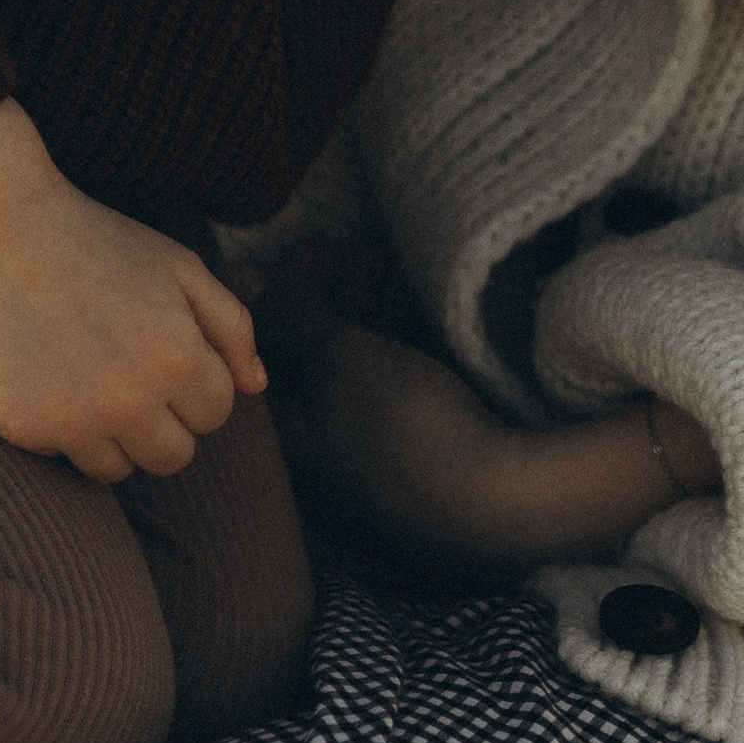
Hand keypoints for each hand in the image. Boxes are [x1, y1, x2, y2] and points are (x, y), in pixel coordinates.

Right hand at [0, 98, 264, 482]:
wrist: (2, 229)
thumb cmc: (102, 244)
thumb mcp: (181, 267)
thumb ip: (232, 327)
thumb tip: (257, 386)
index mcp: (178, 360)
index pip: (216, 414)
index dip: (194, 382)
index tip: (163, 348)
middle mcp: (129, 400)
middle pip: (174, 457)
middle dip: (163, 421)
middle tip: (129, 370)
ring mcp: (72, 420)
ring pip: (119, 470)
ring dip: (114, 434)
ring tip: (90, 373)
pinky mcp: (23, 429)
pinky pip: (62, 456)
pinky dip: (62, 427)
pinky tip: (48, 373)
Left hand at [262, 273, 717, 571]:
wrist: (500, 498)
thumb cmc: (400, 425)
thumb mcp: (338, 356)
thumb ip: (293, 314)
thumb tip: (244, 282)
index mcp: (292, 447)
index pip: (266, 360)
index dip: (275, 299)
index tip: (290, 254)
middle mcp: (328, 458)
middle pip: (313, 360)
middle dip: (323, 296)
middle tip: (329, 244)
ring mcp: (379, 457)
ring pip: (359, 366)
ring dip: (363, 304)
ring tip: (374, 250)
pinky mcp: (425, 448)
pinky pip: (398, 379)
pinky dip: (397, 333)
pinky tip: (409, 291)